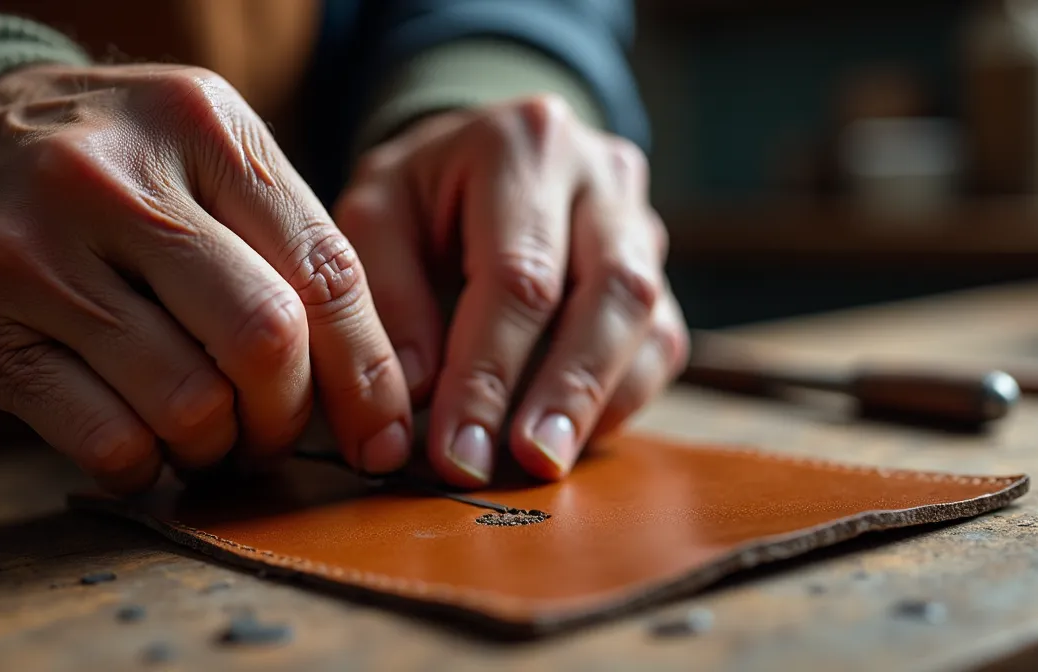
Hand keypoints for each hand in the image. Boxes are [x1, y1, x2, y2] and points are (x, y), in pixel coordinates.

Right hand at [0, 64, 411, 492]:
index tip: (380, 430)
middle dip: (290, 414)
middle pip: (264, 339)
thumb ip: (287, 237)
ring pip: (189, 404)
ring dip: (220, 445)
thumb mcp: (202, 150)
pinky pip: (108, 441)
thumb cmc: (110, 163)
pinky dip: (149, 464)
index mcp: (199, 125)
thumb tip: (373, 382)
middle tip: (277, 429)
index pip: (324, 268)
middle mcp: (114, 181)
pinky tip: (147, 441)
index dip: (367, 370)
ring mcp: (36, 258)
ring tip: (210, 431)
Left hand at [334, 95, 688, 486]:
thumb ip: (386, 289)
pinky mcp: (660, 269)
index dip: (490, 373)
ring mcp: (642, 221)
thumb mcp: (376, 212)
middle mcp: (602, 174)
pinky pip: (661, 342)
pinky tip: (572, 435)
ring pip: (649, 320)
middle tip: (531, 463)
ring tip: (549, 461)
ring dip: (600, 401)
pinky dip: (620, 397)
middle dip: (569, 390)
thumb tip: (422, 389)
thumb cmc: (421, 192)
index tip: (457, 451)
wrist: (480, 155)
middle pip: (612, 291)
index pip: (520, 275)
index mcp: (525, 145)